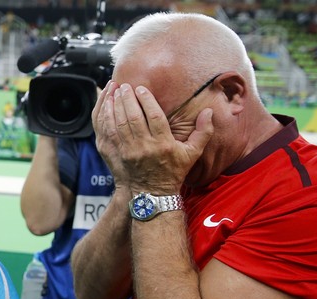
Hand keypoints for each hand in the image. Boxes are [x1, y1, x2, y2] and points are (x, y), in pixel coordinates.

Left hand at [93, 81, 213, 193]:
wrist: (152, 195)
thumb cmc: (173, 172)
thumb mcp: (192, 153)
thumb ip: (203, 132)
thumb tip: (209, 111)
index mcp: (163, 144)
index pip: (153, 116)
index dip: (146, 100)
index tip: (141, 89)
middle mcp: (144, 147)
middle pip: (133, 117)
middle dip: (127, 98)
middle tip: (125, 86)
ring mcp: (128, 151)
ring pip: (119, 123)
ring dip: (116, 105)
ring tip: (116, 91)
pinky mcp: (117, 155)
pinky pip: (109, 132)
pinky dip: (107, 117)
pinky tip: (107, 106)